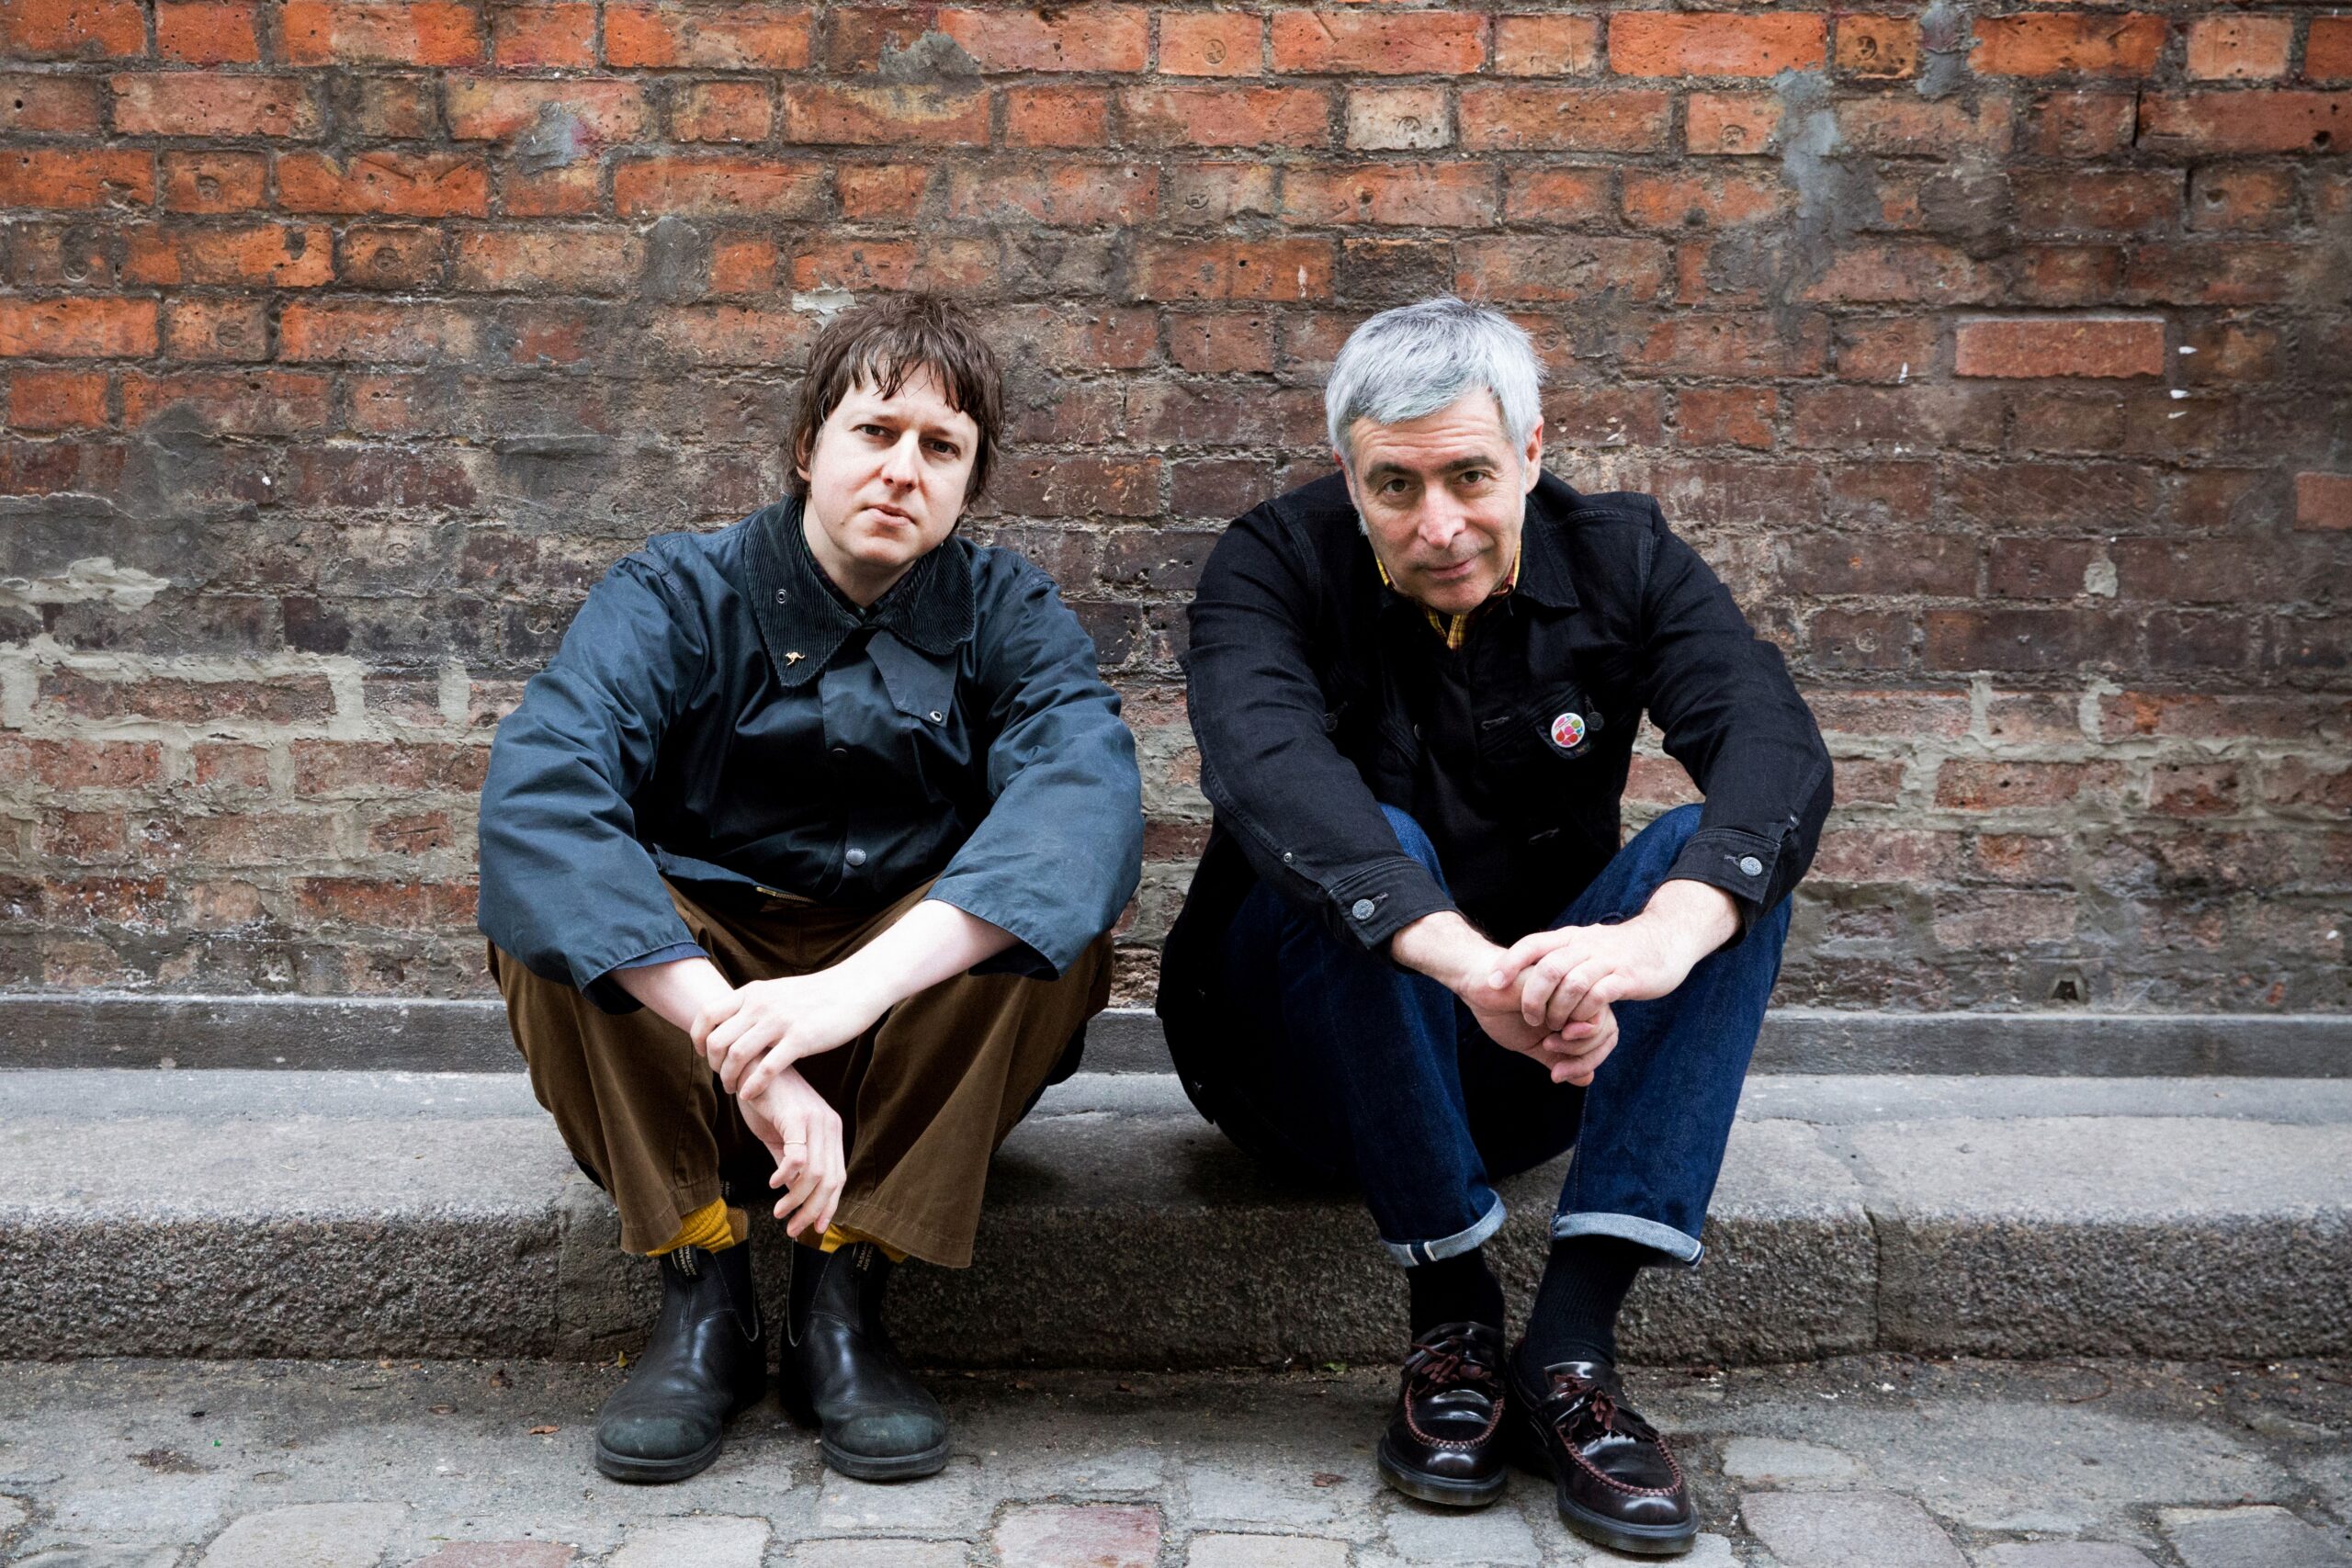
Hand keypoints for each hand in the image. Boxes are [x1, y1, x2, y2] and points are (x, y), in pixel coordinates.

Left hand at [690, 969, 887, 1098]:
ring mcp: (780, 1021)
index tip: (704, 1055)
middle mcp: (761, 1005)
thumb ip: (755, 1004)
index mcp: (753, 992)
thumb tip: (734, 1021)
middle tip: (723, 1077)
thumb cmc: (817, 995)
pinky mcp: (801, 1039)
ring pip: (737, 1055)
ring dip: (729, 1078)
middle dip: (713, 1065)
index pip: (707, 1015)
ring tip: (734, 1089)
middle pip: (717, 1040)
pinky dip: (753, 1085)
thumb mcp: (778, 991)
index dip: (698, 1039)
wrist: (854, 988)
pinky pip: (766, 1068)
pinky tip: (750, 1095)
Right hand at [738, 1066, 845, 1242]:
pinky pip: (798, 1156)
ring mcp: (815, 1120)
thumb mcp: (781, 1137)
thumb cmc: (765, 1099)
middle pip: (830, 1180)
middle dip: (812, 1211)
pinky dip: (787, 1176)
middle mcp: (829, 1126)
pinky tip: (773, 1184)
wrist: (750, 1065)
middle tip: (793, 1229)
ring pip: (815, 1174)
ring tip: (779, 1212)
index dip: (828, 1206)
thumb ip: (790, 1164)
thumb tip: (794, 1194)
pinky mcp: (796, 1117)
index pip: (838, 1177)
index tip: (814, 1228)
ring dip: (796, 1199)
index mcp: (831, 1132)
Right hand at [1393, 909, 1597, 1081]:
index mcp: (1579, 1010)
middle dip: (1581, 1055)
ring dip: (1572, 1040)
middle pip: (1608, 1031)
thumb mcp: (1533, 1043)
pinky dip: (1558, 1017)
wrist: (1477, 985)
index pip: (1607, 1039)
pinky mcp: (1560, 970)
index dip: (1588, 1062)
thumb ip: (1559, 1058)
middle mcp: (1582, 995)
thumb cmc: (1503, 1012)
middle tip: (1552, 1059)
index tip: (1559, 1074)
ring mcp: (1573, 982)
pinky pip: (1575, 998)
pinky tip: (1534, 1018)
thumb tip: (1586, 1080)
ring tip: (1545, 1039)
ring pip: (1596, 1018)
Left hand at [1493, 919, 1692, 1040]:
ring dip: (1558, 1010)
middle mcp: (1585, 945)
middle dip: (1532, 997)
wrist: (1666, 939)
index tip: (1490, 983)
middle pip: (1548, 968)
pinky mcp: (1627, 978)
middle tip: (1529, 1019)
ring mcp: (1607, 961)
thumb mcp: (1585, 946)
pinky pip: (1599, 995)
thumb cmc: (1620, 951)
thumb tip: (1527, 969)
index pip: (1532, 944)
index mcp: (1570, 938)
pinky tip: (1580, 1026)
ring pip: (1572, 983)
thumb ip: (1560, 956)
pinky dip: (1584, 1013)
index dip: (1509, 963)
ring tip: (1553, 1028)